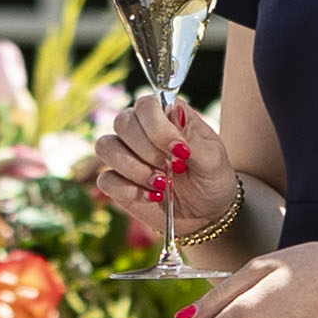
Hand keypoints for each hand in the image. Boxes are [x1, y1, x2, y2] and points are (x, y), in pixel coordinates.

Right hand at [93, 94, 236, 257]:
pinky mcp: (116, 181)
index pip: (145, 105)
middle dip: (148, 151)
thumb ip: (192, 136)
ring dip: (135, 169)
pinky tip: (152, 196)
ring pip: (106, 147)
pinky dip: (128, 190)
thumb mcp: (213, 158)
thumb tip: (173, 110)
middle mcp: (140, 130)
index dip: (157, 127)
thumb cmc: (211, 177)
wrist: (207, 212)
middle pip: (122, 123)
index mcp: (165, 116)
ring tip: (161, 184)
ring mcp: (125, 155)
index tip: (179, 150)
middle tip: (174, 169)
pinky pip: (105, 178)